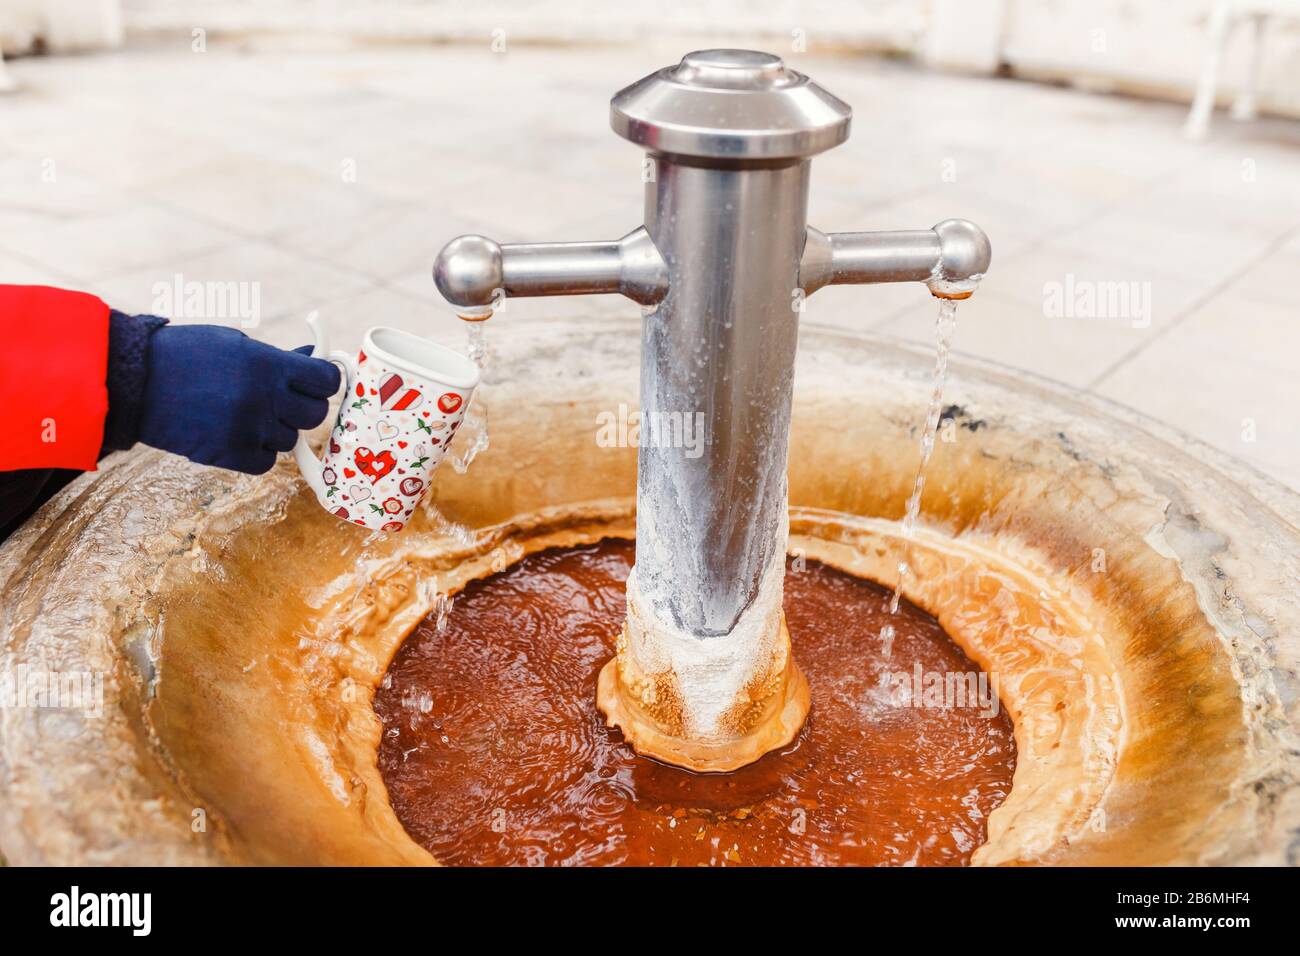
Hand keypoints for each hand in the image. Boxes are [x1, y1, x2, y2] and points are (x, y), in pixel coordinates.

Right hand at [139, 325, 339, 473]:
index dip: (324, 382)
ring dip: (274, 429)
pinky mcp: (231, 454)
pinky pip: (266, 461)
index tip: (316, 382)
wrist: (134, 382)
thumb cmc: (186, 355)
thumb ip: (280, 358)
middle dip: (302, 407)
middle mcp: (264, 398)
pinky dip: (256, 451)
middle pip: (313, 414)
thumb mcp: (236, 344)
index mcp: (269, 364)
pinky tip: (236, 433)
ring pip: (288, 439)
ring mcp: (248, 429)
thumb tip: (317, 358)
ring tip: (244, 412)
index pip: (326, 381)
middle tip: (282, 400)